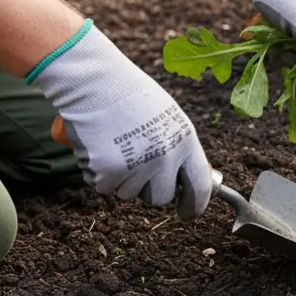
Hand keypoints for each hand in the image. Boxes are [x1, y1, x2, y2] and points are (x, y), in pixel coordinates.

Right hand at [29, 20, 213, 218]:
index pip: (200, 186)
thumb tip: (187, 179)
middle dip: (148, 189)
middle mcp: (164, 158)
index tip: (187, 213)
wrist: (95, 82)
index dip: (195, 205)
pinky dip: (98, 173)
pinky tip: (98, 146)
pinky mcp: (106, 173)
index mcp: (185, 141)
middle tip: (135, 163)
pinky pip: (103, 187)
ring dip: (121, 178)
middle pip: (161, 198)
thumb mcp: (168, 119)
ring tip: (115, 144)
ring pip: (128, 193)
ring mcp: (135, 167)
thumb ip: (178, 149)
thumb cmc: (130, 96)